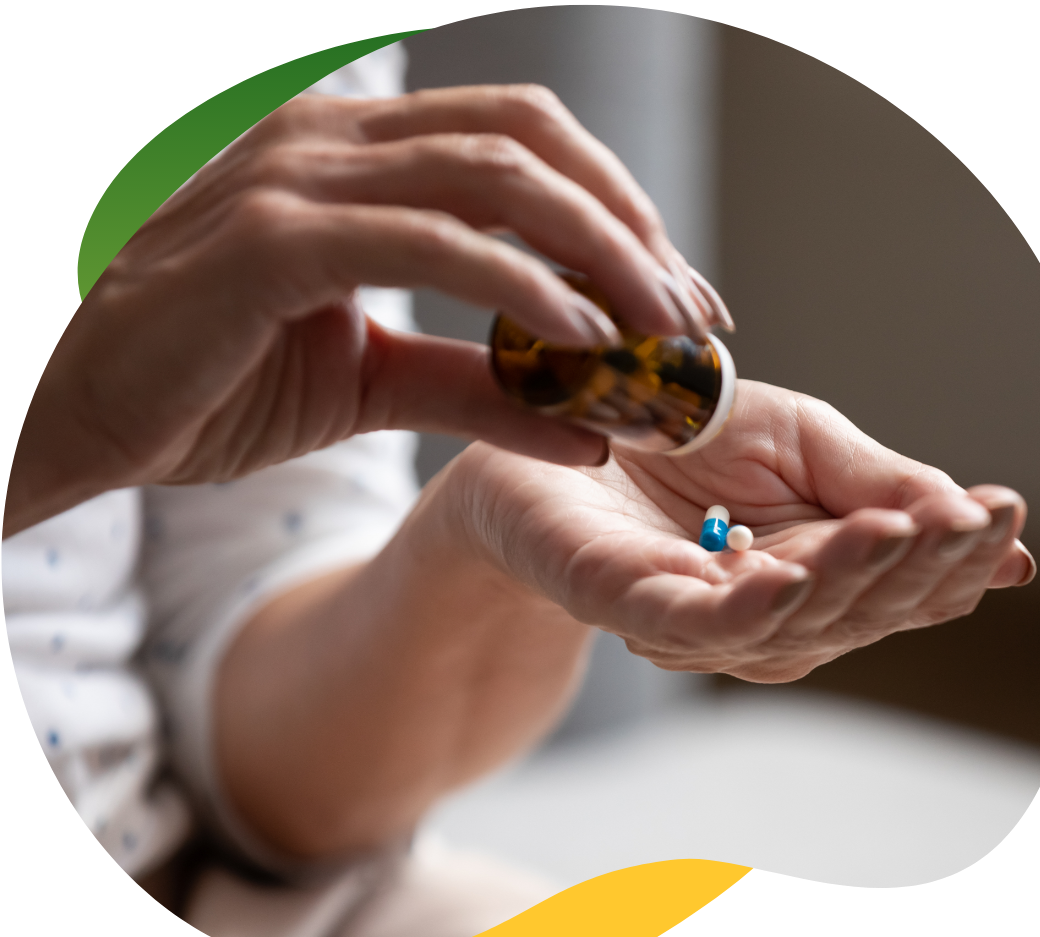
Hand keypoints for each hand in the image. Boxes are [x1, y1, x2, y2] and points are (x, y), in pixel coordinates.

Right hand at [7, 85, 726, 536]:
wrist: (78, 410)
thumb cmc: (211, 384)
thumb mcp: (369, 385)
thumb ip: (475, 387)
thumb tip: (588, 421)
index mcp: (361, 161)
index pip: (525, 147)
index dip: (619, 211)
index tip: (679, 297)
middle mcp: (335, 144)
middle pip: (532, 143)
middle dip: (631, 227)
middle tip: (694, 314)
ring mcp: (300, 179)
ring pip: (494, 177)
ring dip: (598, 252)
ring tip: (660, 332)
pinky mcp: (272, 240)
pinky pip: (427, 241)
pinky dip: (518, 286)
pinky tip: (583, 342)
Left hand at [449, 379, 1035, 681]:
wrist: (552, 422)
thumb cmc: (675, 431)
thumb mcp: (799, 440)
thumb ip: (880, 481)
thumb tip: (991, 531)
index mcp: (810, 570)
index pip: (897, 582)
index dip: (952, 557)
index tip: (1006, 515)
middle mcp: (761, 610)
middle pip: (855, 611)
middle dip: (916, 568)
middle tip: (972, 522)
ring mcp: (693, 617)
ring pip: (789, 623)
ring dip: (848, 579)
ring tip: (902, 532)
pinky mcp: (626, 604)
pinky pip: (696, 622)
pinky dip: (749, 607)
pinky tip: (791, 576)